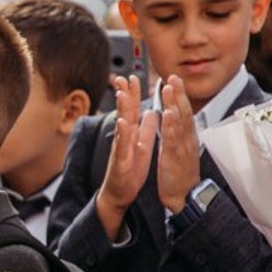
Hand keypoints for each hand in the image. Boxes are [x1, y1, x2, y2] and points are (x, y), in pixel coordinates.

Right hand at [96, 75, 156, 239]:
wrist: (119, 194)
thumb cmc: (130, 172)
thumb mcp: (142, 146)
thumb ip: (146, 129)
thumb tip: (152, 113)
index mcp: (132, 135)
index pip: (133, 110)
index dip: (134, 94)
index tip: (134, 78)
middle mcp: (124, 139)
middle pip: (124, 113)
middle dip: (124, 94)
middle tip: (123, 78)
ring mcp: (121, 149)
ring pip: (122, 126)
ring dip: (121, 110)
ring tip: (122, 94)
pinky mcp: (121, 161)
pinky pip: (123, 145)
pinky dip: (123, 134)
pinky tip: (124, 123)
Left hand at [157, 75, 200, 214]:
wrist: (184, 196)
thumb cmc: (180, 174)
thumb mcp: (179, 150)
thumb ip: (177, 136)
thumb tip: (175, 123)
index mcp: (186, 137)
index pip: (184, 112)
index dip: (180, 96)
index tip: (174, 80)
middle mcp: (187, 139)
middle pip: (184, 112)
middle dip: (179, 93)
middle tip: (174, 76)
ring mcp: (182, 147)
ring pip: (180, 121)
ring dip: (175, 102)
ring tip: (171, 87)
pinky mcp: (175, 156)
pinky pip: (173, 138)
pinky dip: (171, 124)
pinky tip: (168, 112)